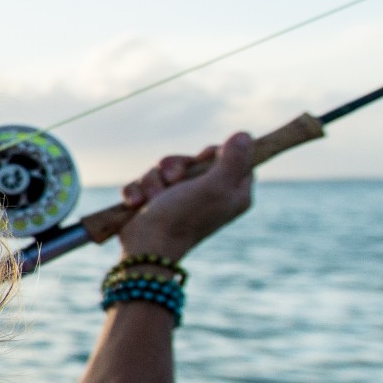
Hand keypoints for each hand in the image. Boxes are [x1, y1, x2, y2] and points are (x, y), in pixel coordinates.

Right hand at [113, 131, 254, 260]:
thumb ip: (234, 160)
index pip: (233, 159)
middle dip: (174, 167)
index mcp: (232, 192)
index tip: (201, 160)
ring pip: (164, 170)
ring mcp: (180, 199)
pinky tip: (137, 204)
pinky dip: (137, 191)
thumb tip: (245, 135)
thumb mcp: (214, 186)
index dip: (215, 154)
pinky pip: (144, 182)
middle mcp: (210, 195)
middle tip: (172, 181)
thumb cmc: (182, 218)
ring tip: (152, 199)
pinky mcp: (155, 204)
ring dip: (152, 180)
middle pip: (193, 160)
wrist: (145, 247)